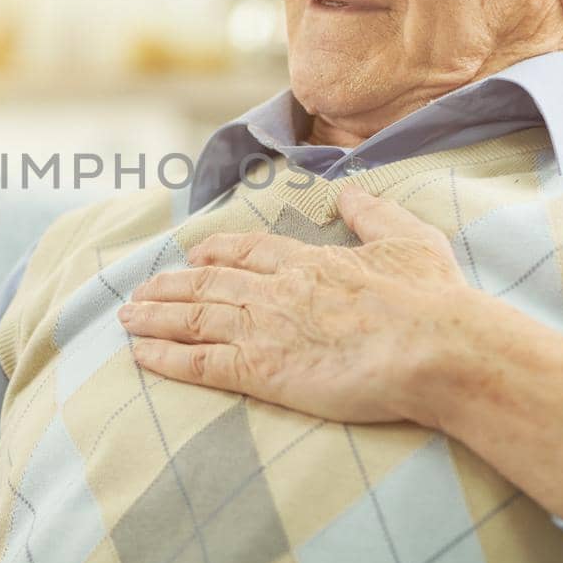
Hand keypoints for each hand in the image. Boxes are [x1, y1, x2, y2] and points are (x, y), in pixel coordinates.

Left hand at [120, 186, 475, 427]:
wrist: (434, 347)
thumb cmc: (431, 300)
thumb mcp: (409, 239)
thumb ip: (373, 213)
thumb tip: (348, 192)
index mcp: (309, 261)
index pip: (249, 251)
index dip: (217, 252)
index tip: (195, 255)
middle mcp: (277, 290)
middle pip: (208, 283)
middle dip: (171, 287)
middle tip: (142, 291)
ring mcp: (265, 328)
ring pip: (194, 318)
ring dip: (156, 317)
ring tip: (127, 317)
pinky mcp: (262, 370)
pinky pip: (200, 362)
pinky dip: (165, 357)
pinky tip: (140, 355)